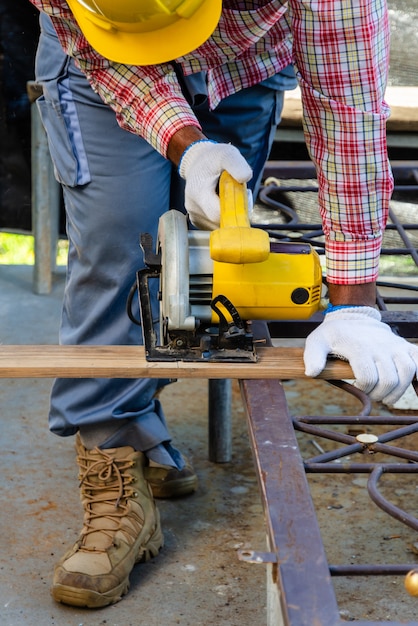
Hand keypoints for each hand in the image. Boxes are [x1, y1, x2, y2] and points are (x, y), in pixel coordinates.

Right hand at [178, 139, 251, 229]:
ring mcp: (194, 216)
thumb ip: (237, 164)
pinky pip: (215, 226)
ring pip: (219, 225)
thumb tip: (245, 178)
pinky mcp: (197, 221)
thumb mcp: (227, 154)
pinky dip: (222, 217)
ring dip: (229, 214)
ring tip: (227, 197)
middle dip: (233, 211)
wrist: (198, 163)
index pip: (218, 215)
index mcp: (198, 193)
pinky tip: (221, 203)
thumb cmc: (214, 159)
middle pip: (220, 222)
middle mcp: (193, 208)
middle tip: (237, 194)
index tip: (239, 196)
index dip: (233, 209)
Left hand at [303, 306, 417, 404]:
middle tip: (372, 395)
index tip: (358, 387)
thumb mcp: (317, 340)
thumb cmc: (335, 333)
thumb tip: (312, 373)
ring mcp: (394, 346)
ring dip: (398, 391)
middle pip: (388, 379)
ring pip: (407, 372)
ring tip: (387, 397)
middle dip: (379, 394)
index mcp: (359, 347)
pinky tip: (413, 384)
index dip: (364, 388)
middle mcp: (380, 346)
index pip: (368, 376)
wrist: (353, 316)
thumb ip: (313, 356)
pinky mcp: (404, 346)